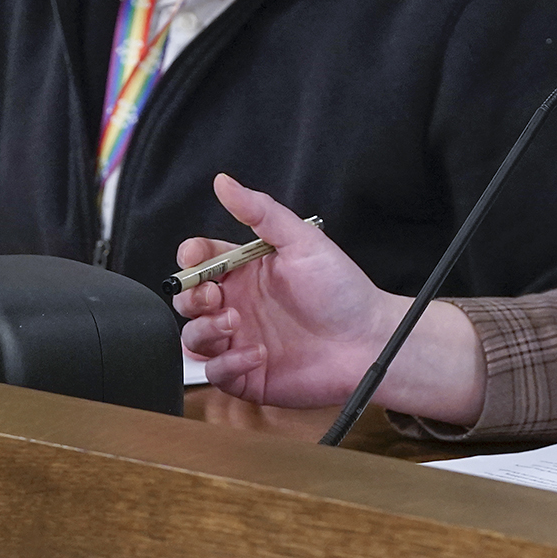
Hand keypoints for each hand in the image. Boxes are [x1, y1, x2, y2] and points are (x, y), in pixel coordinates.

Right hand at [174, 175, 485, 422]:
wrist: (368, 340)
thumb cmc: (342, 291)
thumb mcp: (302, 242)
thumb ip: (261, 212)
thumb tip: (225, 182)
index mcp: (247, 271)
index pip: (201, 260)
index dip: (190, 258)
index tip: (194, 256)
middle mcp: (239, 305)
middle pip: (188, 300)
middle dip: (191, 297)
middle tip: (214, 297)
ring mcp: (240, 340)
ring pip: (193, 337)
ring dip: (205, 330)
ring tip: (236, 323)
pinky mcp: (246, 374)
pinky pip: (216, 372)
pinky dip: (227, 363)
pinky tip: (256, 354)